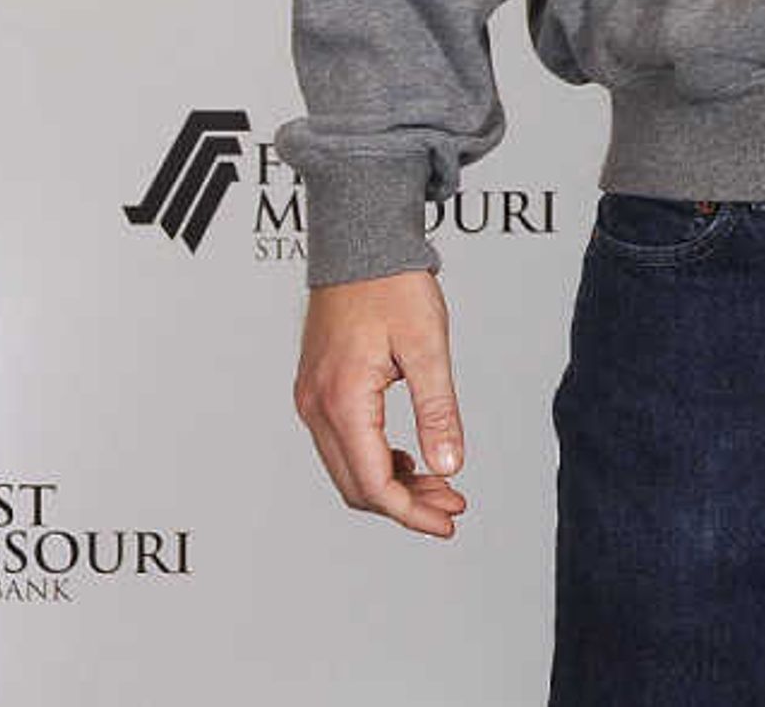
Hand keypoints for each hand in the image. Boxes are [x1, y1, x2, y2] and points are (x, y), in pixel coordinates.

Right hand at [294, 269, 468, 538]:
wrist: (359, 243)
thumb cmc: (393, 285)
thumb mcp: (428, 347)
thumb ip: (438, 411)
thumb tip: (448, 467)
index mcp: (342, 400)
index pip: (374, 483)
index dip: (412, 512)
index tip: (449, 520)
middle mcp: (316, 406)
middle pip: (356, 485)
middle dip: (405, 505)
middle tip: (453, 506)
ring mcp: (311, 399)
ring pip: (348, 468)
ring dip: (392, 485)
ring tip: (441, 485)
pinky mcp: (317, 390)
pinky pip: (343, 444)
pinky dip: (377, 460)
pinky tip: (412, 459)